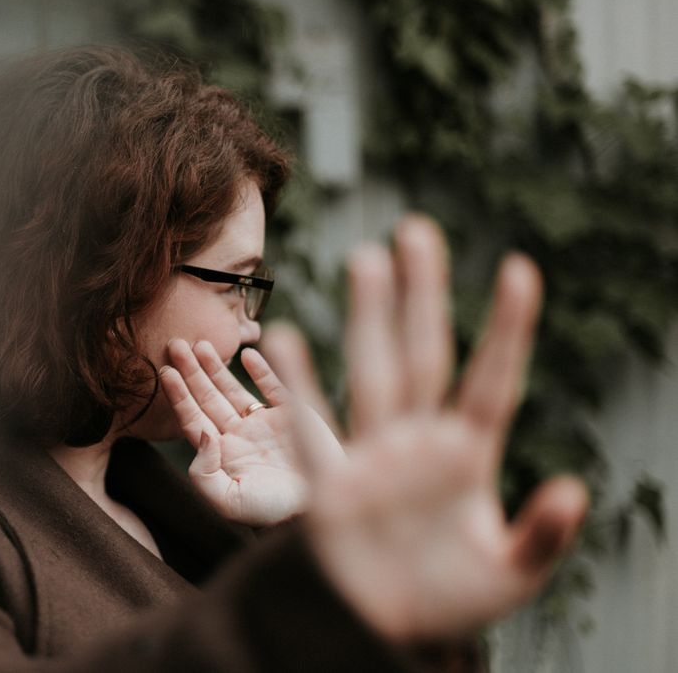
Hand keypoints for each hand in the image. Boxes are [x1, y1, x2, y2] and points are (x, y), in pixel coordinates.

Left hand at [158, 338, 343, 525]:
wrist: (319, 510)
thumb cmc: (271, 513)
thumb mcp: (228, 502)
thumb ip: (204, 472)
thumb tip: (200, 433)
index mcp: (222, 454)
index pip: (193, 418)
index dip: (178, 395)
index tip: (165, 371)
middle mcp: (239, 436)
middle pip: (208, 398)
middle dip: (191, 372)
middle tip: (175, 344)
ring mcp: (265, 424)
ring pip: (234, 389)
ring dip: (217, 367)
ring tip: (200, 344)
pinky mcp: (293, 415)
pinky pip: (273, 387)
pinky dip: (261, 370)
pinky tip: (247, 354)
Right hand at [293, 215, 587, 641]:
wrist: (375, 629)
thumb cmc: (443, 598)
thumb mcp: (509, 575)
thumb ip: (542, 536)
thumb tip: (574, 489)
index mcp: (467, 456)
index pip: (492, 381)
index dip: (507, 329)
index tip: (520, 270)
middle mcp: (417, 442)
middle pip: (424, 354)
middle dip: (423, 294)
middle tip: (417, 230)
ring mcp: (372, 456)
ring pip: (373, 372)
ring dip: (370, 317)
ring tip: (368, 257)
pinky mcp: (330, 484)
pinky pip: (312, 428)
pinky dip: (298, 387)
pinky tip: (285, 340)